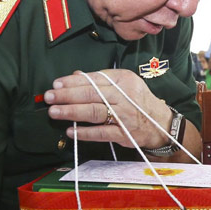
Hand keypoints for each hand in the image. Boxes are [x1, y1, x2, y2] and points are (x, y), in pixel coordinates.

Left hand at [45, 69, 172, 149]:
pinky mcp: (124, 134)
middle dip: (67, 95)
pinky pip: (101, 133)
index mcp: (124, 80)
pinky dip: (85, 132)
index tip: (56, 84)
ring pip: (94, 112)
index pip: (94, 79)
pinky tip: (71, 131)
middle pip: (91, 94)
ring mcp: (125, 116)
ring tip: (54, 112)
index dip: (73, 82)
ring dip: (71, 112)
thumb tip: (75, 75)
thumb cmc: (139, 101)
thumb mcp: (124, 84)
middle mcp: (125, 96)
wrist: (161, 123)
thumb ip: (100, 79)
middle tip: (49, 97)